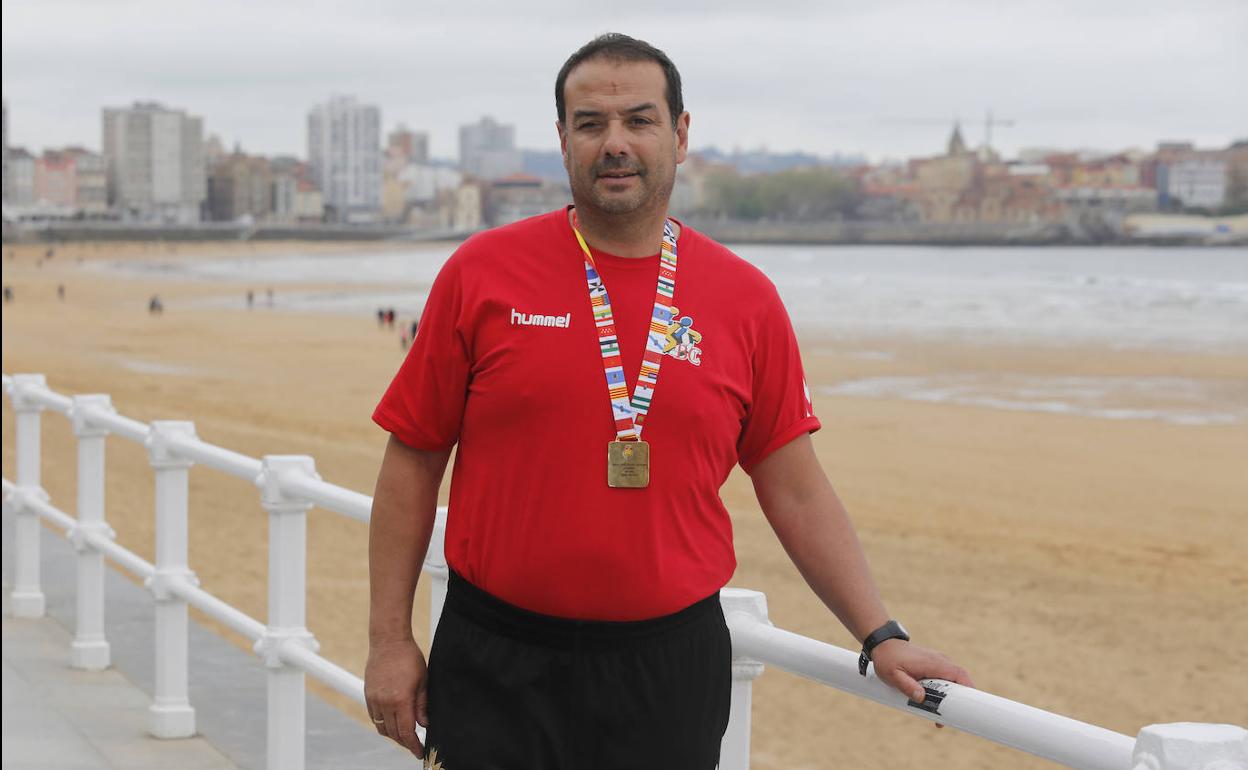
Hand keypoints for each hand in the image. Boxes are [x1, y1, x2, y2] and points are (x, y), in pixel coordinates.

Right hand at [364, 638, 429, 757]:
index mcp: (401, 700)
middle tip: (415, 745)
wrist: (388, 641)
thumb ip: (423, 705)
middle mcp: (384, 703)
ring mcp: (374, 699)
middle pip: (393, 733)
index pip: (406, 732)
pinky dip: (384, 724)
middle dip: (405, 742)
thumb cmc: (409, 658)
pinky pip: (375, 718)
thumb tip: (425, 725)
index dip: (413, 745)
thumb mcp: (423, 681)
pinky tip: (393, 722)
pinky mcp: (368, 695)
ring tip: (405, 735)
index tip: (420, 752)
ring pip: (382, 728)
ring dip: (393, 735)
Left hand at [870, 639, 973, 727]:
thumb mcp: (893, 675)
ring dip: (950, 698)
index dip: (968, 688)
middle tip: (951, 718)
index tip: (971, 705)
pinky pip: (945, 679)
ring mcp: (938, 662)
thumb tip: (921, 698)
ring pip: (952, 681)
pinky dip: (944, 692)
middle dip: (959, 699)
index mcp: (933, 663)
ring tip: (940, 718)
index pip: (959, 674)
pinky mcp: (933, 666)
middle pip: (959, 680)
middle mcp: (939, 661)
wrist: (883, 644)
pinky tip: (935, 705)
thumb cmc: (888, 659)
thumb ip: (907, 686)